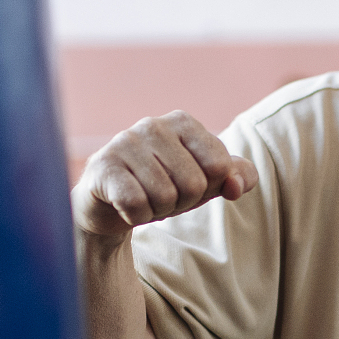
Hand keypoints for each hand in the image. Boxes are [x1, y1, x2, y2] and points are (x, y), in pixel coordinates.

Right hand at [72, 111, 257, 238]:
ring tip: (144, 199)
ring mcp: (124, 142)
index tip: (187, 186)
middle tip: (162, 197)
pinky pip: (136, 205)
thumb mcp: (206, 182)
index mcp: (183, 122)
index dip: (208, 187)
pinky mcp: (102, 166)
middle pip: (194, 184)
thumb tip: (236, 186)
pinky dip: (136, 216)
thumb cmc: (164, 187)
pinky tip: (125, 206)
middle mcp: (153, 125)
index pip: (220, 166)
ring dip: (157, 210)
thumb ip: (236, 177)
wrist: (111, 204)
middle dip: (182, 202)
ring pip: (165, 196)